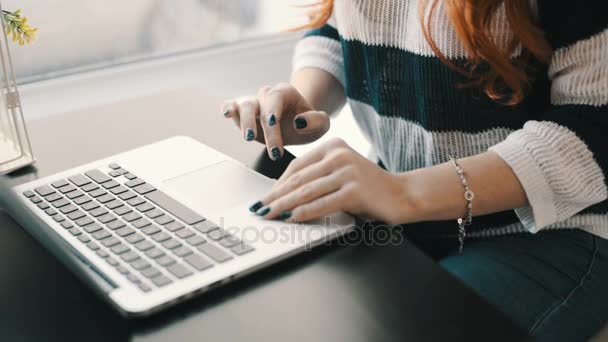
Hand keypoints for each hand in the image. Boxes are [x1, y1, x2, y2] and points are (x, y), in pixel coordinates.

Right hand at [222, 83, 329, 160]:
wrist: (298, 125)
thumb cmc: (309, 123)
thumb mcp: (322, 124)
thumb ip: (317, 121)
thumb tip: (299, 123)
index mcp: (286, 93)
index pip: (277, 100)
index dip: (272, 111)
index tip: (272, 123)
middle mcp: (267, 95)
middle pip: (260, 106)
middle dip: (263, 127)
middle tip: (270, 148)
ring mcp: (255, 104)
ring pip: (244, 106)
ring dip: (244, 122)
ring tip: (248, 137)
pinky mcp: (243, 114)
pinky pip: (232, 106)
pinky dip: (227, 109)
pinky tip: (226, 114)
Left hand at [248, 138, 413, 223]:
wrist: (402, 194)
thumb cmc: (370, 188)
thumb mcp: (342, 173)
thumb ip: (318, 177)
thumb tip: (285, 194)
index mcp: (333, 146)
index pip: (297, 166)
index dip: (278, 183)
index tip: (266, 196)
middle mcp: (339, 155)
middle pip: (298, 179)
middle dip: (275, 196)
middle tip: (259, 208)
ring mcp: (347, 171)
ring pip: (306, 191)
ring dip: (284, 206)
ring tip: (270, 215)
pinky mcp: (354, 190)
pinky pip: (322, 203)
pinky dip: (305, 212)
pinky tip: (292, 219)